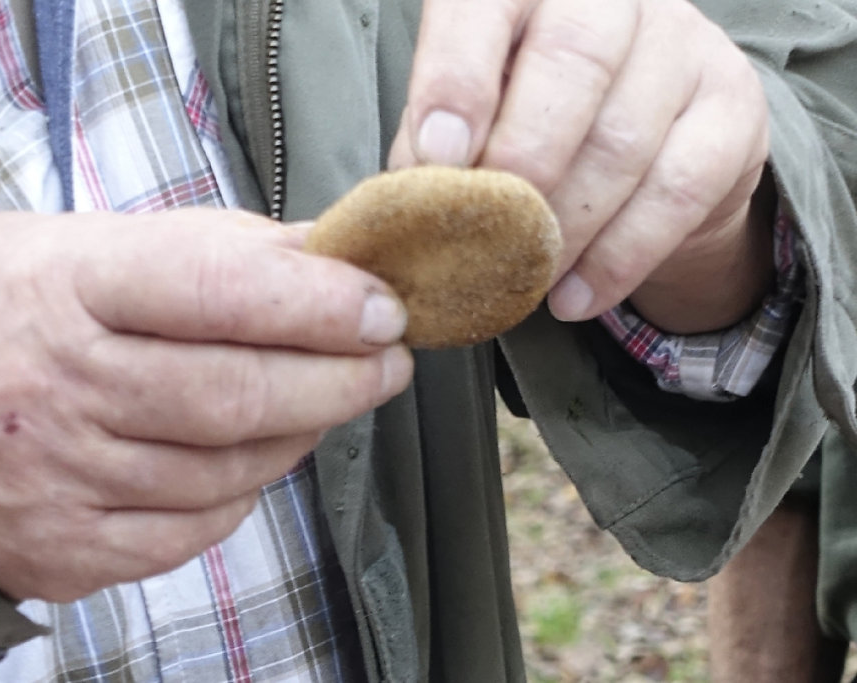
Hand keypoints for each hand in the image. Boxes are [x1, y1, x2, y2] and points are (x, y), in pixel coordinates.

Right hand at [0, 210, 411, 601]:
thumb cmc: (13, 308)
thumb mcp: (90, 245)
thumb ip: (212, 248)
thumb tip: (329, 254)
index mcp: (66, 285)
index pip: (217, 289)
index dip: (318, 301)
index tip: (383, 307)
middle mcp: (58, 385)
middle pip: (236, 395)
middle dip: (338, 380)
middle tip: (387, 363)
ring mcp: (57, 476)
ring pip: (227, 469)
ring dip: (299, 434)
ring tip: (323, 400)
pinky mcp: (64, 545)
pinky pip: (194, 531)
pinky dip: (242, 493)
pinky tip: (251, 458)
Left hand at [390, 0, 773, 332]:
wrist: (650, 152)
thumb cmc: (534, 124)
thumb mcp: (475, 121)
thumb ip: (435, 148)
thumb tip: (404, 209)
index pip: (486, 2)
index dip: (457, 78)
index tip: (436, 156)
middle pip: (572, 61)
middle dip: (520, 161)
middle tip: (485, 233)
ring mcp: (684, 45)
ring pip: (623, 139)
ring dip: (563, 228)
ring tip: (522, 281)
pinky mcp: (733, 110)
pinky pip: (675, 192)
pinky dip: (616, 259)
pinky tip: (572, 298)